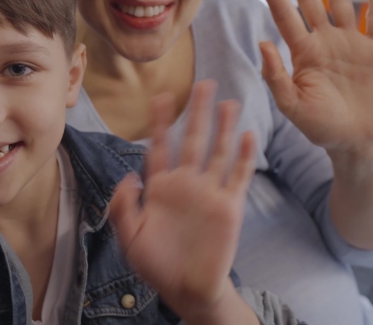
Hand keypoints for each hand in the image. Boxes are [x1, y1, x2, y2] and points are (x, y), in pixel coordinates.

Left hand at [109, 80, 256, 321]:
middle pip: (193, 139)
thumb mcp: (130, 238)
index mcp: (161, 187)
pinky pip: (238, 176)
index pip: (161, 146)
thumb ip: (124, 208)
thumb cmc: (157, 265)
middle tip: (203, 85)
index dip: (161, 122)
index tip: (161, 97)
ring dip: (224, 127)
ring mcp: (209, 193)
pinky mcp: (229, 206)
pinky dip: (244, 156)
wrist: (187, 289)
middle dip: (197, 112)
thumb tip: (128, 177)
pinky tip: (248, 135)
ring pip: (218, 152)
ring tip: (229, 102)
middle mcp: (186, 183)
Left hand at [256, 0, 372, 160]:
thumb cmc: (322, 129)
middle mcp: (326, 43)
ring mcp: (352, 45)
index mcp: (303, 54)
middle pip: (309, 1)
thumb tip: (262, 42)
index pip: (284, 15)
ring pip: (342, 3)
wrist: (358, 144)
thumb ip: (276, 76)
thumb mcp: (293, 106)